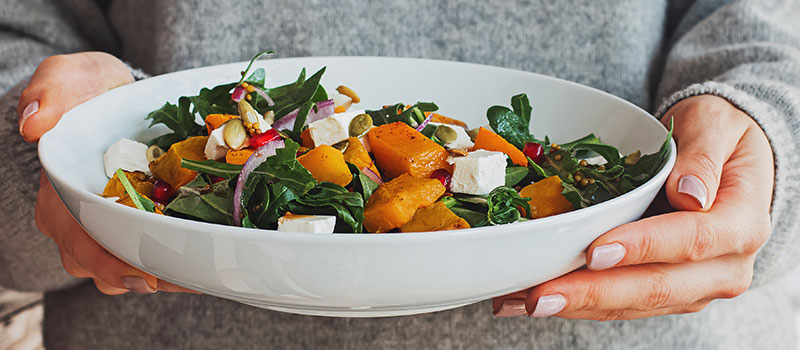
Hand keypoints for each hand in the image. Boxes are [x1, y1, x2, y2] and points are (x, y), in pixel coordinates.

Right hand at [20, 52, 196, 294]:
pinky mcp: (133, 226)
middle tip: (183, 278)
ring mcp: (105, 226)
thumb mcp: (72, 77)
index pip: (76, 238)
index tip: (142, 273)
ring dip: (158, 275)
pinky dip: (170, 265)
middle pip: (103, 264)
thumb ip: (52, 89)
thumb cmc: (93, 89)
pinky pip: (146, 258)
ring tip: (195, 276)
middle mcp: (76, 219)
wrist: (118, 97)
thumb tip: (33, 125)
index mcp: (58, 193)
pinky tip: (198, 266)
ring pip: (124, 270)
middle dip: (141, 275)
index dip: (107, 261)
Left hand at [493, 95, 772, 319]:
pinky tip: (536, 299)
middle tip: (541, 295)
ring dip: (576, 306)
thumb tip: (689, 195)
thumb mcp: (717, 125)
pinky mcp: (665, 292)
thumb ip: (703, 156)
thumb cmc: (720, 135)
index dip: (642, 248)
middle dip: (593, 294)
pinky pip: (620, 303)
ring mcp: (693, 286)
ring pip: (632, 305)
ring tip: (524, 300)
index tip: (595, 251)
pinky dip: (578, 303)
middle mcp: (723, 267)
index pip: (691, 241)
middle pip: (655, 287)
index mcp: (741, 224)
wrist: (729, 160)